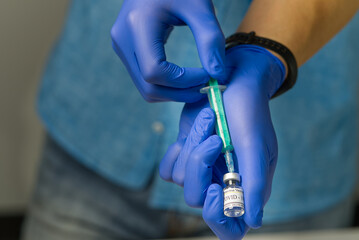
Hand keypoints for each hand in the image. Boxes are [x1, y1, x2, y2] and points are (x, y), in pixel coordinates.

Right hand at [111, 0, 225, 101]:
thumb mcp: (199, 6)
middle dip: (179, 93)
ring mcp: (121, 46)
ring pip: (145, 87)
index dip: (183, 81)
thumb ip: (210, 39)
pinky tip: (184, 78)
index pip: (155, 72)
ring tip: (198, 83)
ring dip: (173, 93)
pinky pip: (144, 79)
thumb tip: (218, 75)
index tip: (208, 75)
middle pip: (148, 86)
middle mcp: (122, 39)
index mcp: (137, 25)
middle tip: (206, 87)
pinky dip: (166, 86)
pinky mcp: (126, 50)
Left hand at [159, 45, 284, 238]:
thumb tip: (253, 222)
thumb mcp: (256, 146)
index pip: (230, 229)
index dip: (218, 218)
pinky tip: (191, 132)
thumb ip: (255, 184)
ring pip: (180, 178)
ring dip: (193, 145)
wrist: (234, 82)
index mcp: (245, 187)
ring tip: (210, 121)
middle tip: (217, 139)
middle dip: (201, 165)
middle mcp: (221, 183)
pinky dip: (176, 149)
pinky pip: (167, 169)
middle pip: (196, 199)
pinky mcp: (186, 155)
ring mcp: (202, 170)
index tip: (214, 189)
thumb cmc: (250, 113)